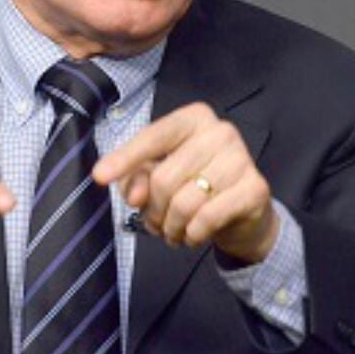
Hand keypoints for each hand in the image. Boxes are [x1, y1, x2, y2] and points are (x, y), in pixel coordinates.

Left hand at [92, 102, 278, 263]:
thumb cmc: (196, 187)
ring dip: (172, 227)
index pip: (154, 136)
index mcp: (194, 118)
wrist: (244, 214)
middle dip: (153, 210)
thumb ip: (138, 179)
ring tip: (174, 231)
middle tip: (156, 223)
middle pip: (164, 177)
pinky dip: (193, 234)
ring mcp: (241, 158)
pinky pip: (207, 218)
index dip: (125, 158)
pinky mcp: (255, 188)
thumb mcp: (159, 179)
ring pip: (185, 202)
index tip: (99, 176)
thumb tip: (135, 195)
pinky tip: (195, 235)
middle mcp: (220, 131)